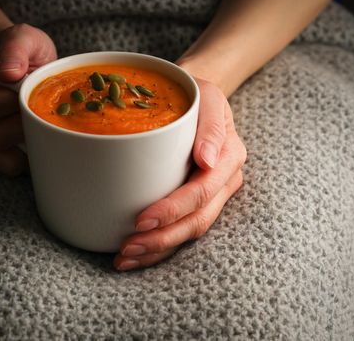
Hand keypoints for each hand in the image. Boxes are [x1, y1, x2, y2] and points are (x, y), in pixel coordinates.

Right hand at [0, 24, 56, 175]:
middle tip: (40, 112)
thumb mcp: (24, 37)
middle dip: (21, 126)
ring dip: (23, 142)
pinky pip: (4, 164)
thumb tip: (8, 74)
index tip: (32, 95)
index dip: (13, 107)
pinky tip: (34, 139)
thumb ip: (17, 47)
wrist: (18, 62)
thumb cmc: (22, 50)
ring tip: (38, 123)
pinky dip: (24, 157)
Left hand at [113, 78, 246, 270]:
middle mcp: (224, 182)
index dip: (172, 210)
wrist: (199, 101)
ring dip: (158, 249)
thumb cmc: (198, 95)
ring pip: (189, 231)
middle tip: (127, 248)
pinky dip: (159, 245)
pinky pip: (182, 228)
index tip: (141, 220)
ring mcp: (212, 195)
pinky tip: (136, 253)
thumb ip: (211, 126)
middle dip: (162, 239)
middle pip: (196, 220)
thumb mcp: (207, 97)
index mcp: (229, 158)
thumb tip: (208, 160)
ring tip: (125, 258)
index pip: (201, 192)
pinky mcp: (197, 201)